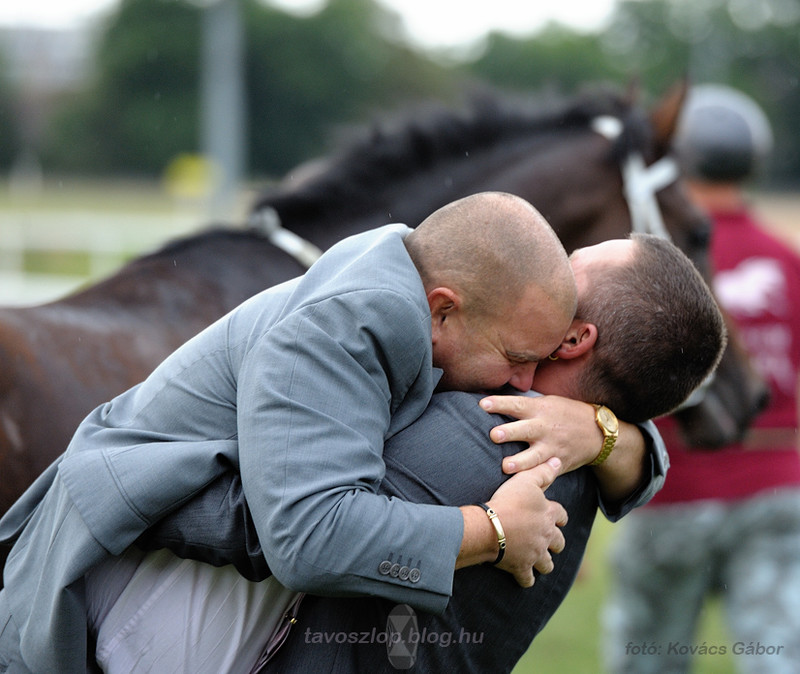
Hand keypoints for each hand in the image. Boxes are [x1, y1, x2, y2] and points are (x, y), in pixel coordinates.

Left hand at [480, 394, 599, 473]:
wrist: (597, 432)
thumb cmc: (565, 414)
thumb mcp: (547, 402)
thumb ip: (524, 406)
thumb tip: (493, 404)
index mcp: (539, 409)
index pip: (517, 404)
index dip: (500, 404)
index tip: (482, 405)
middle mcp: (544, 427)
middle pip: (524, 430)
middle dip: (509, 432)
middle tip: (493, 435)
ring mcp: (552, 447)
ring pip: (534, 456)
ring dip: (520, 462)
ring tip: (505, 466)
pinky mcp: (558, 463)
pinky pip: (545, 472)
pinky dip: (534, 477)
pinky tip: (521, 484)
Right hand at [486, 457, 567, 586]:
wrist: (490, 527)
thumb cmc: (508, 501)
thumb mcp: (526, 480)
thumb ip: (543, 471)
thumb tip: (557, 461)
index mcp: (549, 515)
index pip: (562, 516)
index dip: (560, 518)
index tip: (558, 519)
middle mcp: (546, 536)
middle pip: (559, 543)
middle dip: (556, 544)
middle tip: (550, 542)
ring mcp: (535, 554)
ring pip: (547, 564)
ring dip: (545, 562)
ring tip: (539, 561)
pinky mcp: (522, 567)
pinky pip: (528, 579)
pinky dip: (526, 579)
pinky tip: (524, 576)